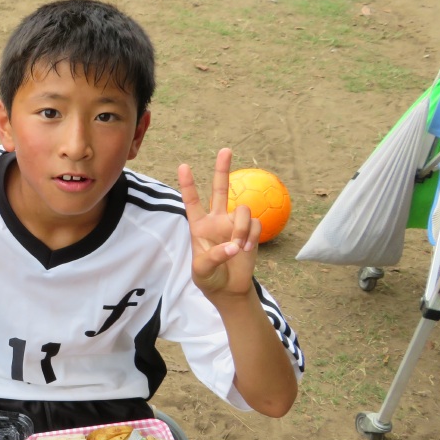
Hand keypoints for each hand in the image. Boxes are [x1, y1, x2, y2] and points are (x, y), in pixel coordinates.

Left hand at [177, 148, 258, 298]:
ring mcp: (234, 224)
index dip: (187, 184)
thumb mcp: (201, 271)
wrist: (228, 289)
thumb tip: (233, 245)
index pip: (192, 201)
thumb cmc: (209, 278)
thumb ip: (213, 257)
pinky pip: (256, 223)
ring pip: (243, 210)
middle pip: (219, 189)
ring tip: (239, 247)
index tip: (183, 166)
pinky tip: (247, 249)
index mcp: (198, 226)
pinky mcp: (250, 231)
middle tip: (225, 150)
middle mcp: (216, 220)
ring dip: (242, 228)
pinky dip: (252, 236)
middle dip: (222, 169)